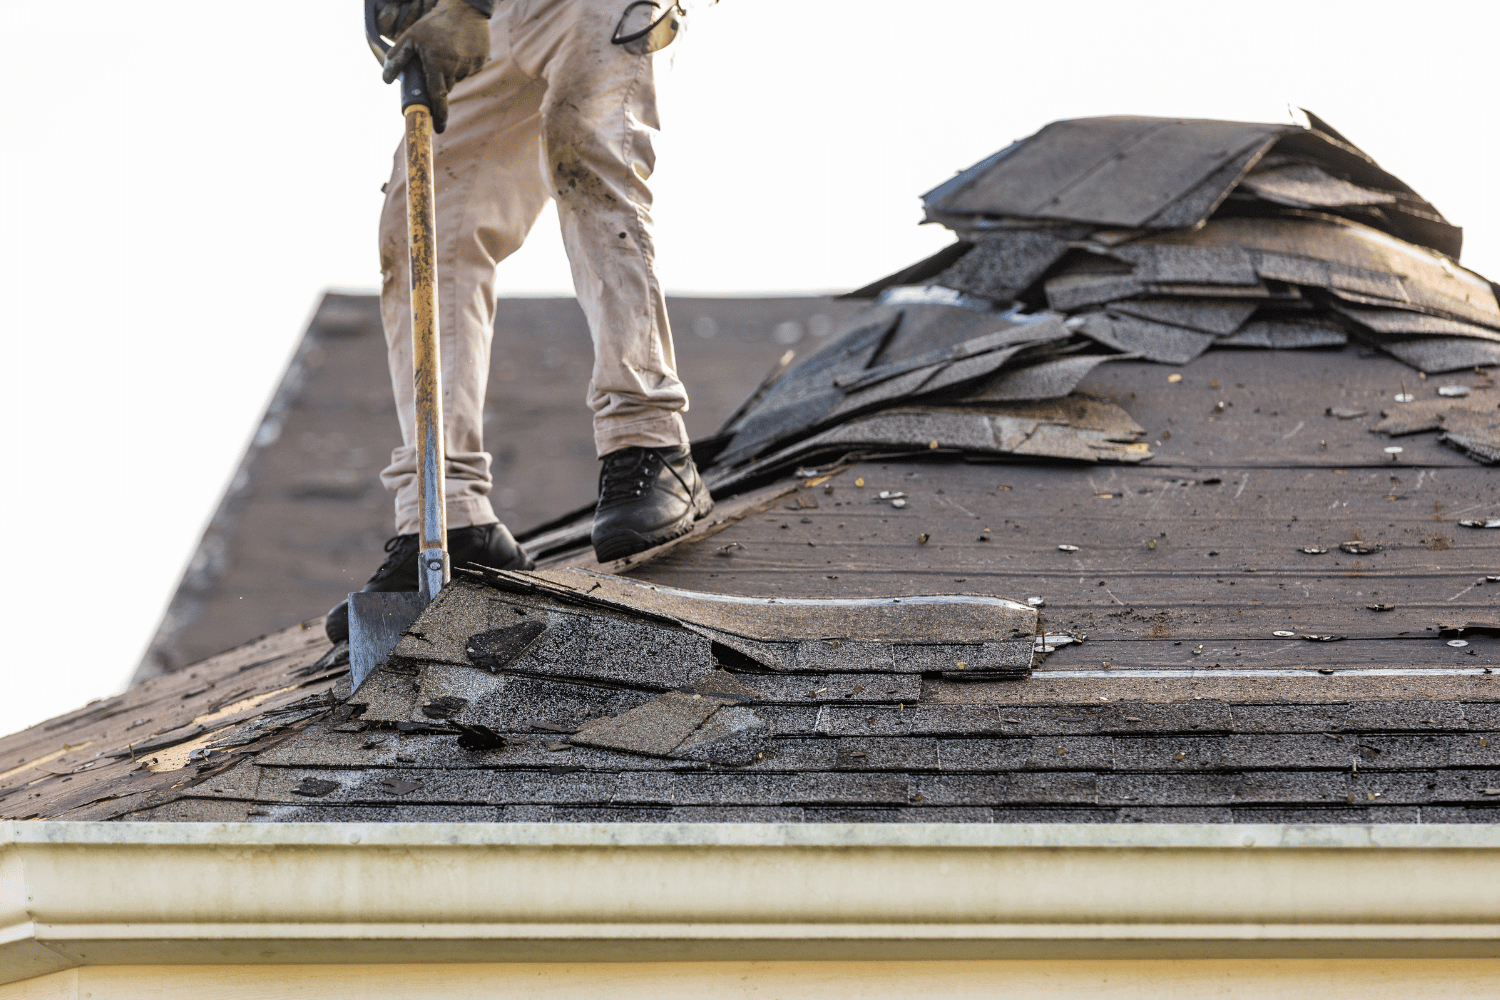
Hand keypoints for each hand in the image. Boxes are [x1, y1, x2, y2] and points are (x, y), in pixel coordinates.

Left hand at [382, 0, 489, 132]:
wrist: (465, 8)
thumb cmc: (434, 23)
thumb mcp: (411, 36)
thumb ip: (398, 58)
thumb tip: (386, 79)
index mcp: (436, 63)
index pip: (437, 96)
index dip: (438, 114)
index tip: (438, 129)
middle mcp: (454, 67)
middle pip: (445, 87)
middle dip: (439, 80)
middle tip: (435, 60)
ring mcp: (470, 65)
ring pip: (457, 79)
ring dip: (450, 71)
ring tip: (448, 50)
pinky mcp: (480, 62)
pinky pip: (468, 71)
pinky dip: (462, 65)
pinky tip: (460, 49)